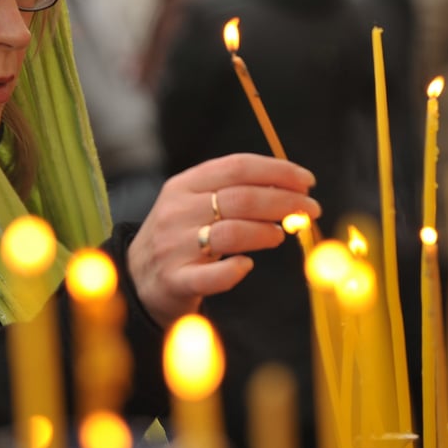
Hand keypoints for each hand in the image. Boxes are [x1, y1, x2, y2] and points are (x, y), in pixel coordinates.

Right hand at [127, 153, 319, 328]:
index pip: (236, 167)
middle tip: (311, 210)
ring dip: (266, 232)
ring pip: (231, 233)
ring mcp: (173, 246)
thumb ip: (230, 192)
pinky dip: (235, 270)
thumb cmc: (178, 238)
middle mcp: (176, 211)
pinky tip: (247, 265)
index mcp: (183, 185)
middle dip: (284, 201)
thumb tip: (287, 186)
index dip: (277, 171)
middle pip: (241, 198)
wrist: (136, 279)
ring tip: (281, 235)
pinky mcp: (175, 280)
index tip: (306, 181)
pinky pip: (212, 275)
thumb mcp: (192, 204)